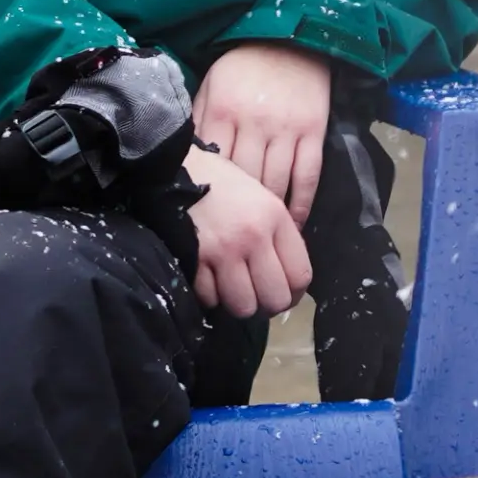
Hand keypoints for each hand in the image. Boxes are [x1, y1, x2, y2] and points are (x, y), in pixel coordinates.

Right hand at [180, 144, 313, 315]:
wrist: (177, 171)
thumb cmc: (222, 184)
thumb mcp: (262, 198)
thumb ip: (278, 235)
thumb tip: (289, 276)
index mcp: (275, 218)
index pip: (300, 275)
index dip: (295, 294)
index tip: (286, 295)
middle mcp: (253, 237)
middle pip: (275, 298)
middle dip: (268, 305)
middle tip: (259, 296)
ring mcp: (222, 251)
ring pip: (243, 306)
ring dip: (239, 303)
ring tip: (234, 290)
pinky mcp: (194, 261)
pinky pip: (211, 299)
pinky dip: (212, 296)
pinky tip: (211, 281)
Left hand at [195, 43, 332, 220]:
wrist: (290, 39)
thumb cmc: (243, 68)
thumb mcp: (211, 87)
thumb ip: (199, 123)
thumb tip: (186, 163)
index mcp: (222, 112)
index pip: (213, 167)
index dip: (212, 195)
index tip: (208, 220)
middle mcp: (253, 123)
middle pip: (244, 181)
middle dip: (239, 212)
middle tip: (237, 236)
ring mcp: (286, 128)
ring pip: (276, 183)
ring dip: (271, 214)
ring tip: (265, 236)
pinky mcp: (314, 130)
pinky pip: (308, 175)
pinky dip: (302, 203)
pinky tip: (295, 222)